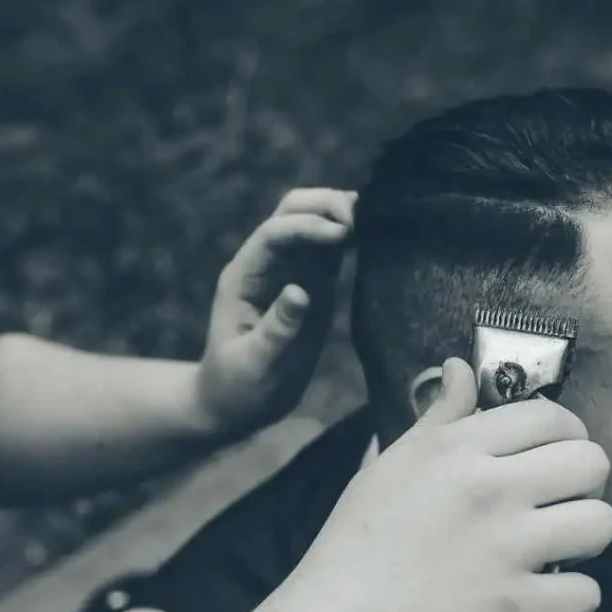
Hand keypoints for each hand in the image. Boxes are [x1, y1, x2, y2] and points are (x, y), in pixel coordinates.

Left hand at [195, 188, 355, 438]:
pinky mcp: (312, 288)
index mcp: (244, 278)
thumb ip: (277, 329)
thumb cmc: (237, 389)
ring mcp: (290, 273)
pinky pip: (331, 252)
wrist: (235, 406)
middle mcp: (266, 266)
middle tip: (363, 219)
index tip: (344, 234)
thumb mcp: (254, 365)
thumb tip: (300, 291)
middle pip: (292, 210)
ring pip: (314, 222)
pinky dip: (352, 239)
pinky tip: (376, 240)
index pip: (275, 234)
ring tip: (377, 222)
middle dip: (326, 205)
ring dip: (342, 215)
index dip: (309, 226)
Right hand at [281, 357, 611, 611]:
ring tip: (552, 549)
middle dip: (582, 483)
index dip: (564, 434)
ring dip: (584, 540)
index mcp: (458, 450)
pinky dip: (569, 600)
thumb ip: (440, 417)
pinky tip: (541, 597)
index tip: (551, 456)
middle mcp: (489, 490)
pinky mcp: (514, 607)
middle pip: (592, 463)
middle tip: (555, 504)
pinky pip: (587, 594)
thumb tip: (461, 367)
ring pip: (601, 524)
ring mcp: (505, 550)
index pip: (552, 417)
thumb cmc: (359, 540)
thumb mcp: (392, 463)